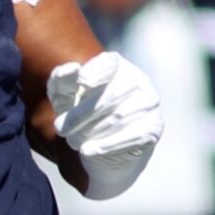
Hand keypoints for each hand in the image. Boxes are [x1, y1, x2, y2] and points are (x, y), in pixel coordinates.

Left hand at [46, 51, 161, 199]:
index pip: (108, 64)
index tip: (82, 82)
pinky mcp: (153, 127)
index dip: (96, 72)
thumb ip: (62, 80)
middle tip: (60, 129)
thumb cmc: (79, 110)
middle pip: (110, 96)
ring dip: (91, 132)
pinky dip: (107, 145)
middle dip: (80, 115)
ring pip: (119, 117)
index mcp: (115, 65)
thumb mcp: (64, 95)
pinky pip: (132, 136)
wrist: (100, 142)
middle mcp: (137, 80)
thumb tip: (72, 69)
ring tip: (72, 141)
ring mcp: (149, 103)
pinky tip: (87, 150)